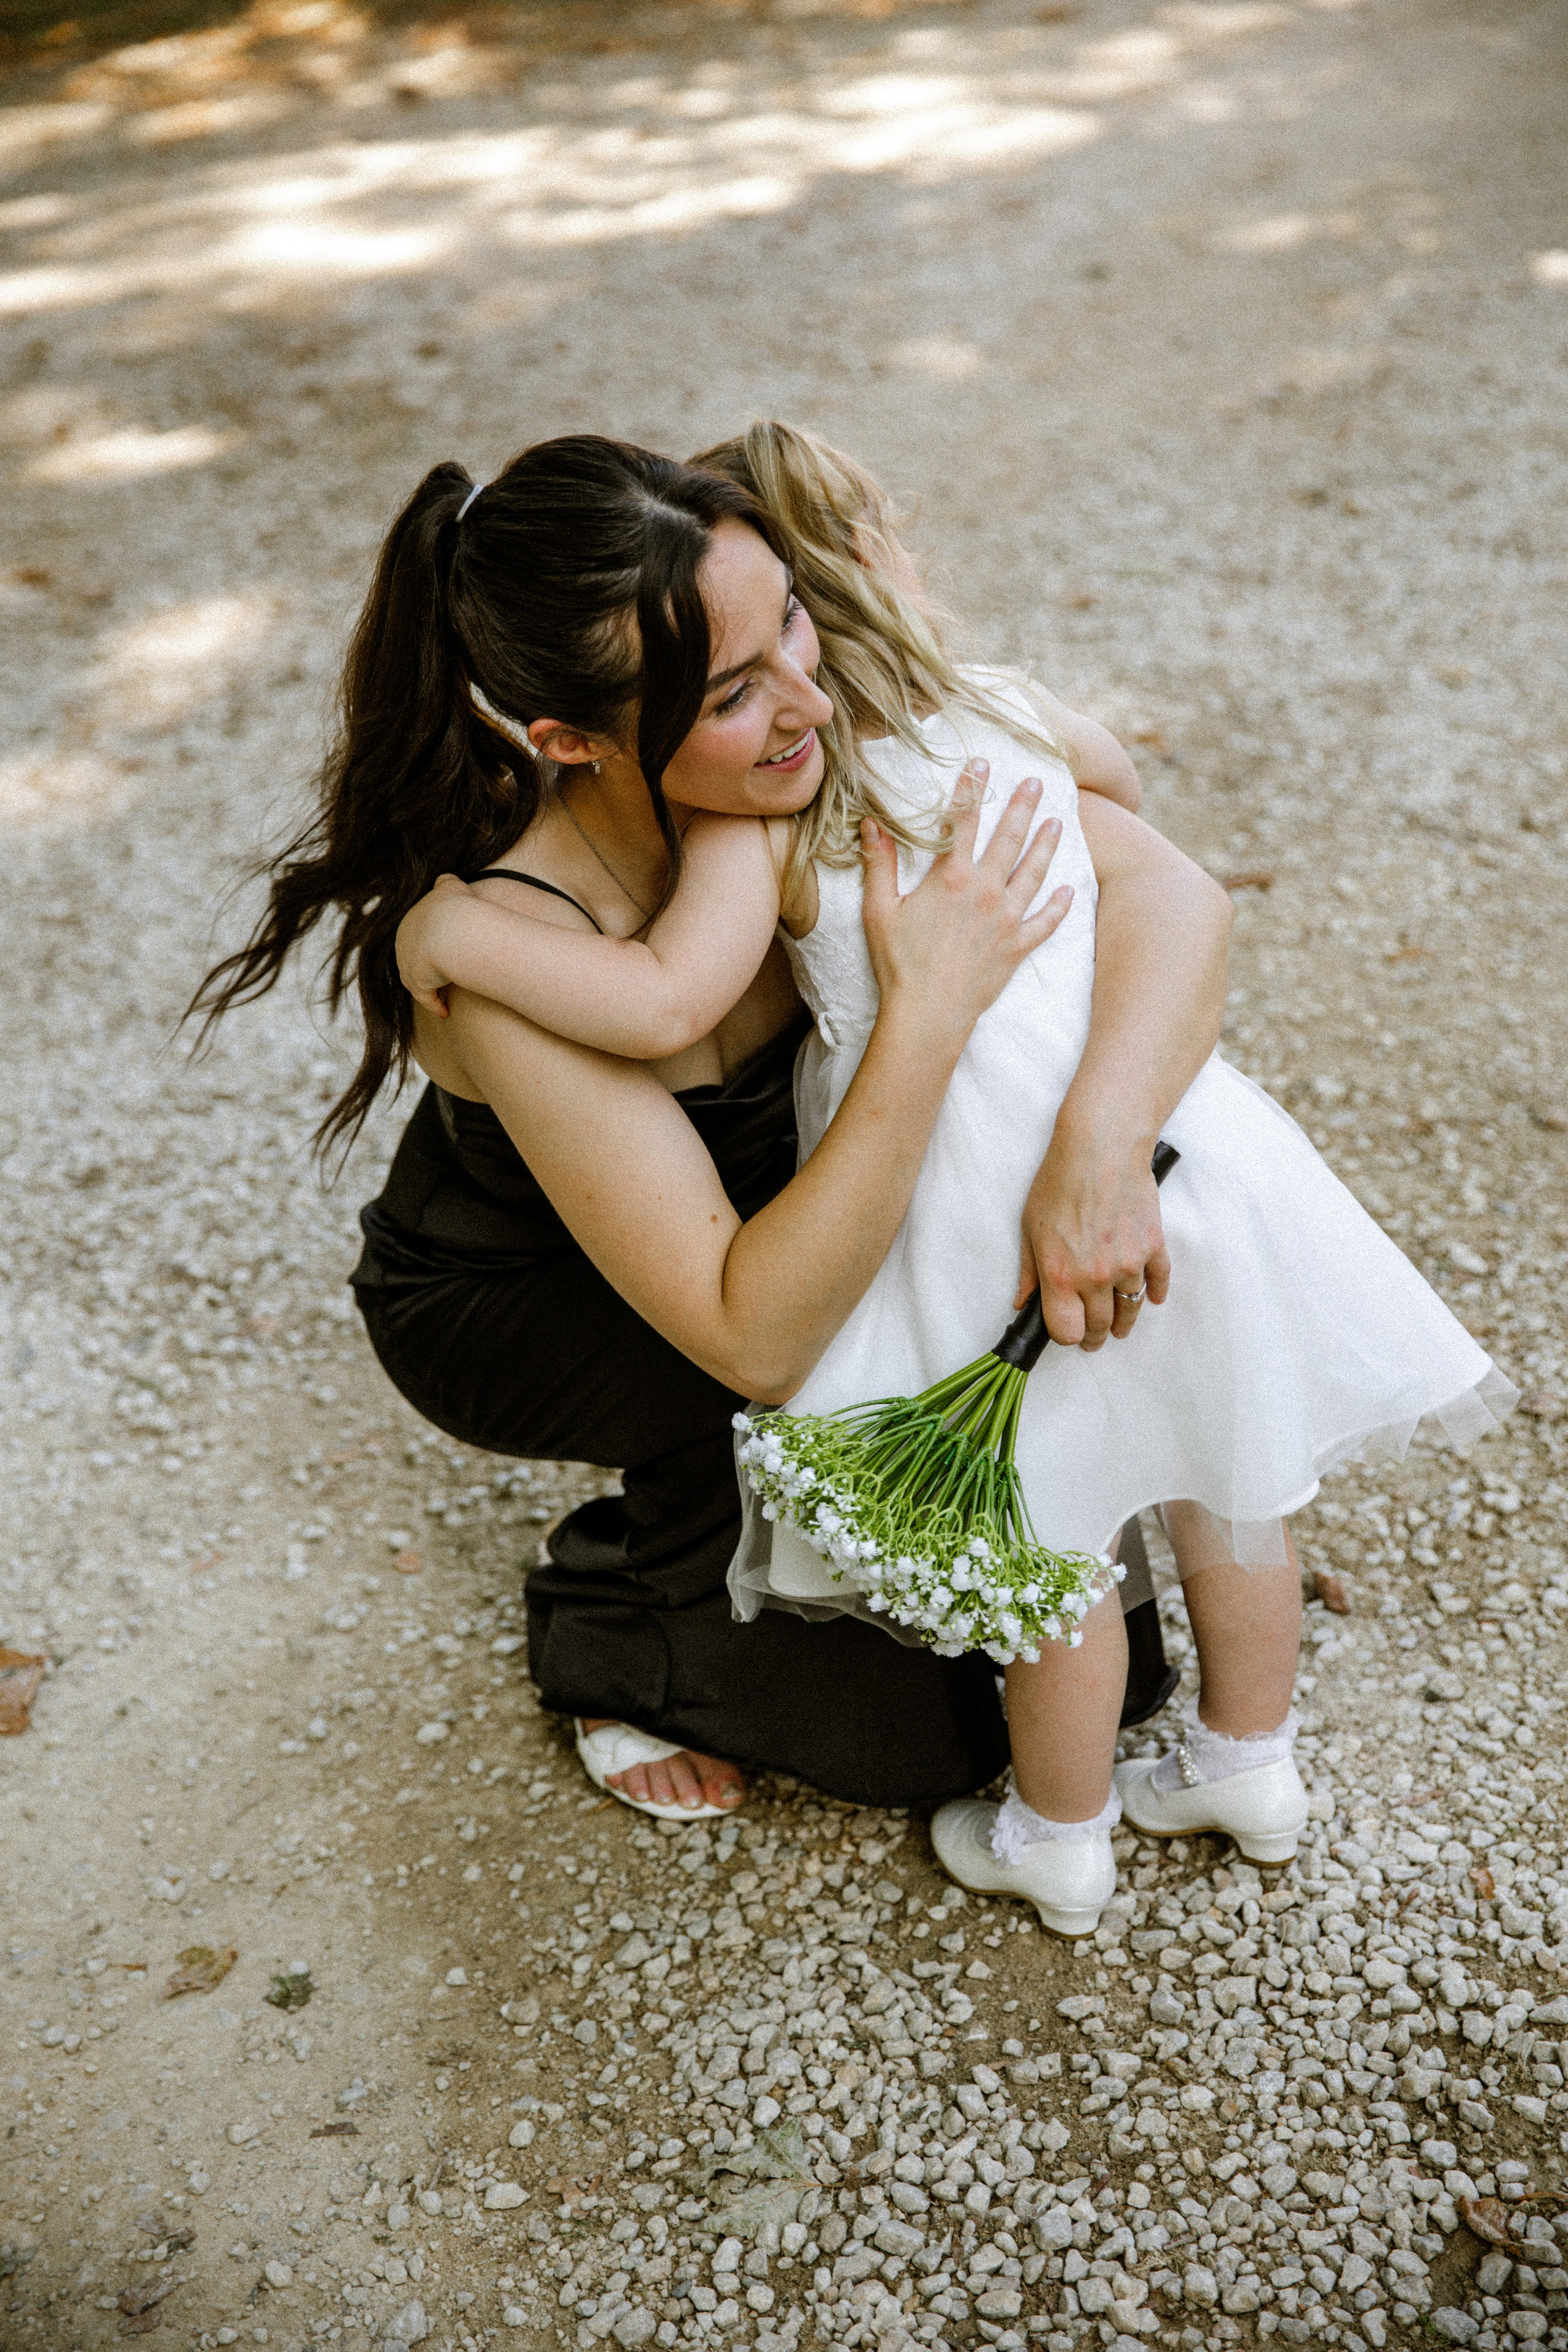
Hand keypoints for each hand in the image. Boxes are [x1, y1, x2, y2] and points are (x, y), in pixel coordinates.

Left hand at [395, 872, 471, 1017]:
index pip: (417, 935)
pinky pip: (427, 998)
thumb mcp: (451, 887)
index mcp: (410, 921)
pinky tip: (445, 1012)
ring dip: (430, 988)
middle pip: (413, 958)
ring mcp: (408, 965)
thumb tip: (445, 879)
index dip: (431, 943)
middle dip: (425, 966)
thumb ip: (446, 883)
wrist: (453, 931)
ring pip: (417, 980)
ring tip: (444, 996)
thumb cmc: (456, 907)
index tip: (444, 950)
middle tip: (443, 974)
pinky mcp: (416, 984)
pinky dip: (436, 1005)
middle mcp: (403, 943)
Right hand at [860, 760, 1072, 1044]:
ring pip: (1033, 873)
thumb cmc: (898, 964)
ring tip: (1057, 823)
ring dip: (1046, 846)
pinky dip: (1058, 907)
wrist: (928, 1014)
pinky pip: (1045, 923)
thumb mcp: (879, 911)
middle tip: (1037, 782)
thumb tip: (871, 824)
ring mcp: (1006, 919)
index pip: (964, 821)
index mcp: (950, 878)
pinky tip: (1068, 892)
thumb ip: (879, 864)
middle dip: (1023, 807)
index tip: (982, 762)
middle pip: (1009, 839)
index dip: (973, 788)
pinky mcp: (1017, 947)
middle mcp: (984, 891)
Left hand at [1016, 1120, 1170, 1349]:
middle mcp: (1095, 1276)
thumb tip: (1022, 1303)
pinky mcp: (1153, 1246)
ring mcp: (1128, 1263)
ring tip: (1120, 1326)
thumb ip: (1028, 1271)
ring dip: (1124, 1321)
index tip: (1069, 1334)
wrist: (1101, 1146)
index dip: (1068, 1337)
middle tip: (1095, 1338)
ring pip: (1130, 1309)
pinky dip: (1154, 1293)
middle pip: (1100, 1325)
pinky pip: (1158, 1282)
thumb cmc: (1060, 1181)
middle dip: (1096, 1336)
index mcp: (1060, 1275)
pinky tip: (1150, 1298)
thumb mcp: (1030, 1226)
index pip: (1067, 1332)